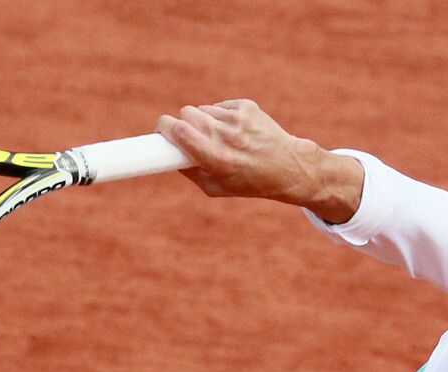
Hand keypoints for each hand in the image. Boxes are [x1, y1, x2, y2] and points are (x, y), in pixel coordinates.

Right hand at [155, 101, 363, 221]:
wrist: (288, 167)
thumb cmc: (249, 182)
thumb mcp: (216, 189)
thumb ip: (189, 173)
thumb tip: (168, 155)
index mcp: (218, 159)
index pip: (179, 131)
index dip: (164, 128)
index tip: (159, 131)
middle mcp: (228, 136)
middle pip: (186, 114)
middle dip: (180, 123)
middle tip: (184, 134)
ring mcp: (238, 118)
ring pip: (202, 109)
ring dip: (201, 120)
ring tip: (216, 137)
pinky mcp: (246, 106)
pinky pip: (218, 106)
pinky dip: (218, 116)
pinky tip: (232, 130)